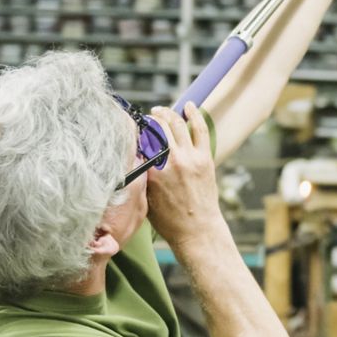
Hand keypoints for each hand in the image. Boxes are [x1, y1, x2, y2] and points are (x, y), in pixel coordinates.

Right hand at [146, 102, 226, 253]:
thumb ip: (140, 174)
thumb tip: (134, 154)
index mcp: (151, 172)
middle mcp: (170, 161)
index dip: (135, 132)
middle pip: (157, 127)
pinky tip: (187, 106)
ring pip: (176, 124)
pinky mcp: (205, 158)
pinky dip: (193, 114)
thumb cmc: (168, 220)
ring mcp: (190, 158)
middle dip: (150, 119)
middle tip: (148, 118)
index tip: (131, 128)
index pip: (139, 141)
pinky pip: (199, 129)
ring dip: (167, 113)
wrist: (197, 230)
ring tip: (161, 111)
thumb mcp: (144, 197)